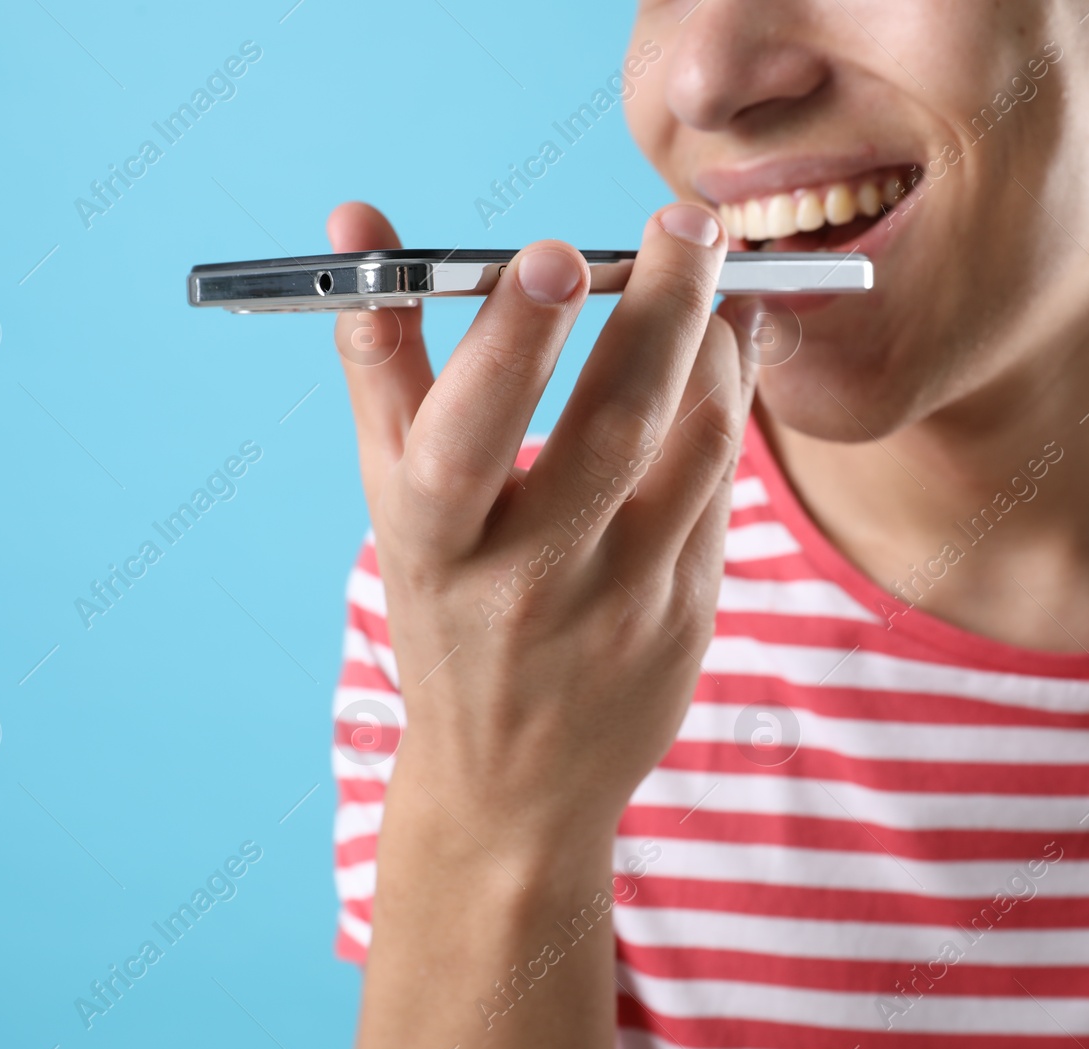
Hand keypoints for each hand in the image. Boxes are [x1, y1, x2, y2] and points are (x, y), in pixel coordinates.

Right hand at [328, 200, 749, 867]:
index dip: (507, 344)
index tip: (552, 253)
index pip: (465, 436)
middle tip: (687, 222)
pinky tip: (728, 350)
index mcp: (433, 546)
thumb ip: (383, 360)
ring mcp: (622, 606)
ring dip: (715, 342)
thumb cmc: (445, 612)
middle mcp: (528, 581)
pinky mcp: (690, 618)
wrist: (515, 785)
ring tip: (715, 275)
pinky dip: (731, 400)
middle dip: (660, 307)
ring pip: (697, 443)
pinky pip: (723, 485)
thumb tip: (357, 223)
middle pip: (612, 425)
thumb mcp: (394, 505)